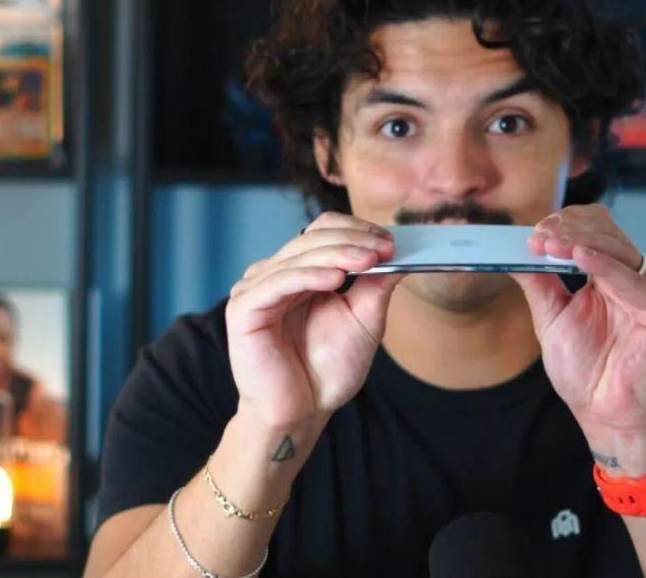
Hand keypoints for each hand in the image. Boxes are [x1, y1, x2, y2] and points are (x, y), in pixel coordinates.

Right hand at [224, 212, 403, 428]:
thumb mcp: (363, 320)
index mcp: (299, 272)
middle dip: (352, 241)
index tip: (391, 242)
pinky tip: (336, 279)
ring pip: (298, 256)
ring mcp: (256, 289)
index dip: (356, 230)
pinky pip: (279, 282)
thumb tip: (401, 254)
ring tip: (368, 260)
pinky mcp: (244, 309)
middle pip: (311, 238)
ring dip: (337, 254)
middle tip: (384, 248)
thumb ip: (376, 285)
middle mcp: (274, 274)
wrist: (301, 414)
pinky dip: (309, 276)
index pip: (323, 231)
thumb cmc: (326, 371)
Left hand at [510, 205, 645, 476]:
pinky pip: (632, 279)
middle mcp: (635, 279)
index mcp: (612, 277)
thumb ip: (539, 282)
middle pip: (607, 231)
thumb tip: (513, 252)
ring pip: (618, 247)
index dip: (565, 224)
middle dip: (569, 228)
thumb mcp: (552, 318)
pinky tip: (578, 257)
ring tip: (548, 245)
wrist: (607, 416)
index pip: (595, 230)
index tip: (533, 235)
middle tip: (538, 237)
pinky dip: (603, 264)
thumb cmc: (586, 374)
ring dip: (579, 241)